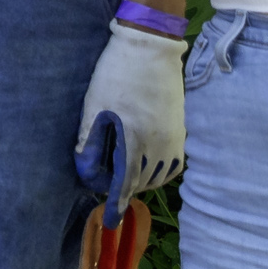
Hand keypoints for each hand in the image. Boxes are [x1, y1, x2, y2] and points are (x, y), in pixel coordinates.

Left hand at [72, 20, 186, 212]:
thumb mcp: (94, 106)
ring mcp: (175, 136)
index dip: (116, 203)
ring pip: (161, 175)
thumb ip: (88, 140)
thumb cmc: (116, 73)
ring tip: (126, 179)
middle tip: (109, 191)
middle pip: (142, 181)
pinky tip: (147, 166)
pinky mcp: (182, 128)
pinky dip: (160, 171)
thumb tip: (85, 170)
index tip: (110, 221)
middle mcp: (159, 142)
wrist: (151, 47)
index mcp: (135, 137)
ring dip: (143, 182)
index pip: (126, 182)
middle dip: (125, 191)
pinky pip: (174, 162)